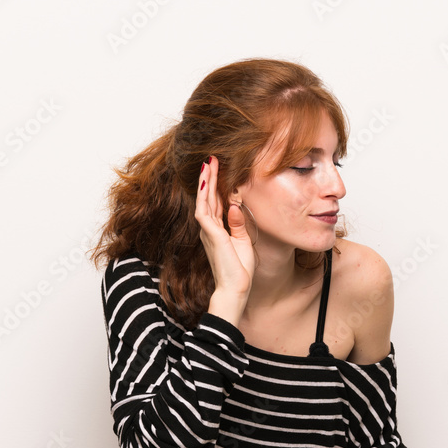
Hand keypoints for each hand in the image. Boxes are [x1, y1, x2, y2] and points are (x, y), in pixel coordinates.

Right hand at [195, 156, 255, 295]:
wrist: (235, 288)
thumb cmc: (239, 269)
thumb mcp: (242, 241)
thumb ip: (237, 223)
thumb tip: (234, 206)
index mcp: (217, 230)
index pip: (215, 203)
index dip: (216, 187)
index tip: (219, 171)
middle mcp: (210, 229)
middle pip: (208, 198)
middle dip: (210, 178)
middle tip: (211, 159)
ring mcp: (209, 231)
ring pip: (205, 200)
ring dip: (207, 181)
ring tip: (209, 163)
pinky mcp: (211, 235)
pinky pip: (205, 210)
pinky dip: (205, 195)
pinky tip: (208, 181)